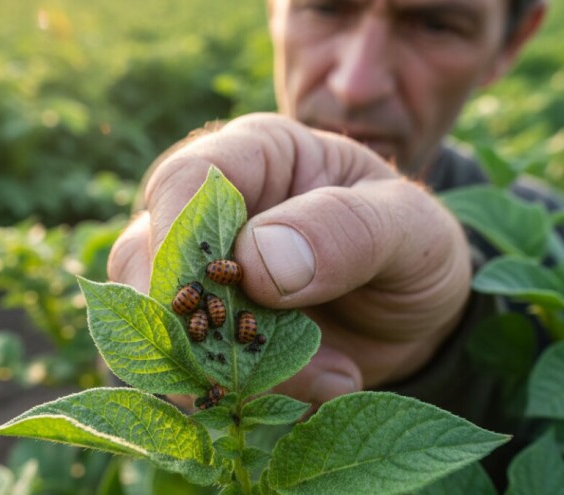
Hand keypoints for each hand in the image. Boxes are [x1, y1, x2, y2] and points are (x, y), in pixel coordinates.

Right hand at [107, 113, 470, 407]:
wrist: (418, 313)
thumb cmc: (413, 246)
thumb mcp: (410, 227)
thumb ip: (346, 230)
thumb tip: (253, 261)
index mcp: (257, 156)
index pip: (186, 179)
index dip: (179, 234)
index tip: (207, 296)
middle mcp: (212, 213)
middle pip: (144, 254)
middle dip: (186, 318)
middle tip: (244, 365)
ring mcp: (202, 277)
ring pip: (154, 320)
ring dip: (219, 366)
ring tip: (321, 380)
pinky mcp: (209, 334)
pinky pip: (191, 369)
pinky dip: (245, 394)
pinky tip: (323, 391)